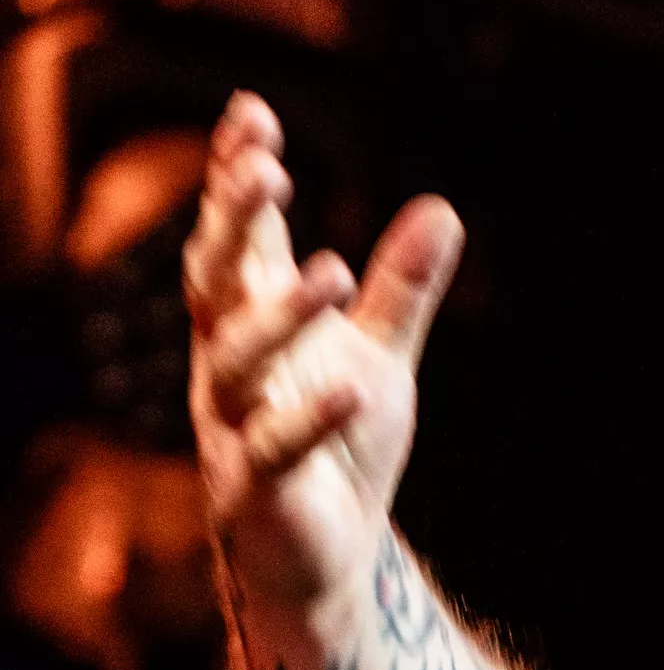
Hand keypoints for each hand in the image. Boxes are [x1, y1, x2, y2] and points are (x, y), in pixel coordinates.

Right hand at [186, 92, 463, 614]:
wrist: (327, 556)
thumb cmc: (339, 446)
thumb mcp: (382, 357)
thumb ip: (405, 290)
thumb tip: (443, 209)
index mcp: (250, 323)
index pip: (237, 238)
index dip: (235, 178)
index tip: (252, 112)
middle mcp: (228, 364)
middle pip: (214, 281)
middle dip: (232, 224)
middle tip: (266, 167)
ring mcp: (233, 426)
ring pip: (234, 361)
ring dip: (280, 314)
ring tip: (335, 268)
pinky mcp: (256, 488)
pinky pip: (273, 447)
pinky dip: (311, 416)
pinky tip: (354, 385)